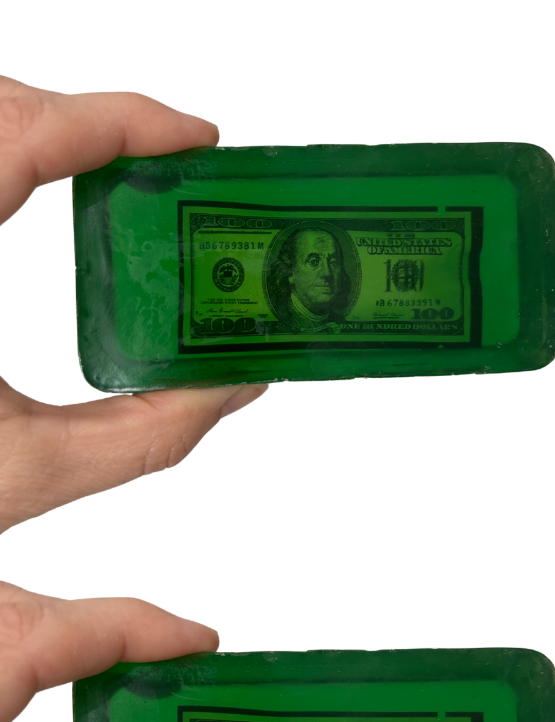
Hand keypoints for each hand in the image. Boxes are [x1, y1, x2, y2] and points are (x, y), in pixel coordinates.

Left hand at [0, 77, 266, 534]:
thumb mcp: (32, 468)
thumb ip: (147, 434)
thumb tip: (230, 387)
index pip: (24, 137)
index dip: (122, 121)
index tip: (195, 139)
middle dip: (91, 119)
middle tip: (167, 164)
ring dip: (44, 128)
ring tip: (115, 172)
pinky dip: (7, 151)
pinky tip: (39, 189)